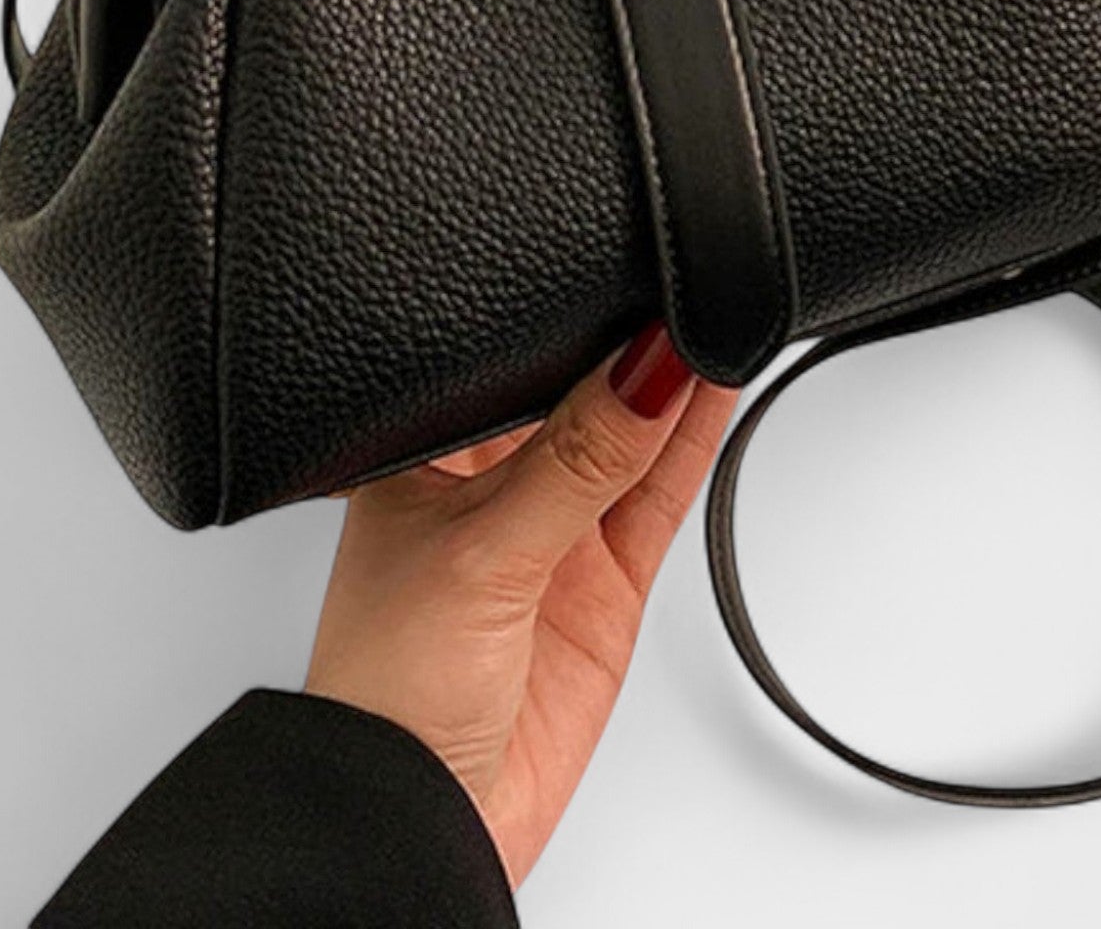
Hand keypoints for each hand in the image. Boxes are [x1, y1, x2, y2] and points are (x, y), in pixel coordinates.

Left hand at [303, 322, 735, 886]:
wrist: (417, 824)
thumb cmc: (384, 690)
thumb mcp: (482, 554)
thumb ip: (574, 465)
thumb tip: (643, 373)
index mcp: (427, 458)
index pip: (510, 367)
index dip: (565, 323)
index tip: (625, 277)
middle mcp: (490, 488)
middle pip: (577, 397)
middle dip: (626, 348)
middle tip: (681, 288)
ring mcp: (553, 537)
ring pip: (627, 441)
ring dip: (671, 388)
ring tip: (715, 317)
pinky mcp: (603, 586)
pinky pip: (657, 499)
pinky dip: (691, 447)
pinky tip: (714, 391)